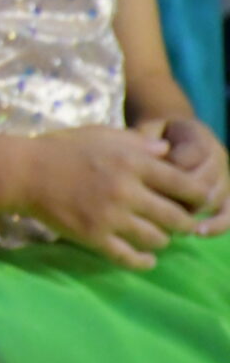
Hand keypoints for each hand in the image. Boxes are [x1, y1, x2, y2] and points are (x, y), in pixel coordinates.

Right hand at [18, 125, 196, 267]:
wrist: (23, 172)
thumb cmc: (61, 148)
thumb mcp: (101, 135)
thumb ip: (137, 142)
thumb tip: (168, 152)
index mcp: (132, 163)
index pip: (184, 185)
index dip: (200, 196)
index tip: (200, 201)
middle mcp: (126, 191)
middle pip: (176, 217)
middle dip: (186, 223)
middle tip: (183, 224)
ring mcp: (109, 216)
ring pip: (155, 239)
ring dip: (163, 240)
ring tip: (159, 237)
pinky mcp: (93, 236)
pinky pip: (128, 257)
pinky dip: (143, 262)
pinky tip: (147, 259)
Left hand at [153, 116, 229, 235]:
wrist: (173, 135)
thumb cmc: (153, 135)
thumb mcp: (147, 130)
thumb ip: (146, 139)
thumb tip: (154, 155)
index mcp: (198, 136)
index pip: (184, 161)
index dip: (164, 175)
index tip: (142, 185)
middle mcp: (217, 156)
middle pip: (201, 183)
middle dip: (177, 196)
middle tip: (152, 209)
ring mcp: (224, 176)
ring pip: (213, 199)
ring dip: (192, 211)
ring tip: (170, 224)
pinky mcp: (227, 194)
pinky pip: (229, 213)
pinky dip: (217, 225)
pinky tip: (199, 233)